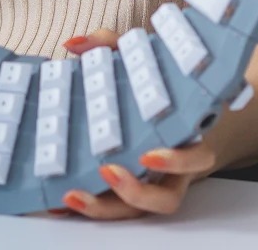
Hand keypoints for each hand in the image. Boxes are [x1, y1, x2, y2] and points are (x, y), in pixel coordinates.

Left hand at [50, 30, 218, 218]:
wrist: (166, 109)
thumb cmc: (154, 86)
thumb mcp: (137, 60)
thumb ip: (109, 47)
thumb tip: (74, 44)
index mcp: (187, 137)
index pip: (197, 157)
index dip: (177, 161)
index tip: (149, 154)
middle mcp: (174, 170)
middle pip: (166, 199)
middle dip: (137, 193)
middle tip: (106, 172)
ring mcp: (151, 187)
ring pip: (139, 212)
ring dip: (107, 209)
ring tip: (74, 196)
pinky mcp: (127, 195)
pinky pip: (113, 209)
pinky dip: (89, 208)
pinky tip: (61, 205)